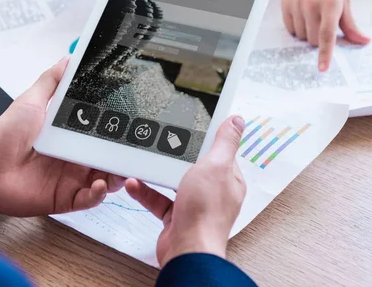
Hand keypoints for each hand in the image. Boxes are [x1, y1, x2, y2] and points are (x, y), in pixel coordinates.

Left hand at [0, 58, 124, 216]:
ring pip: (106, 180)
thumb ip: (51, 80)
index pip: (103, 134)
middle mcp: (77, 158)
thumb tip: (69, 57)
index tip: (134, 121)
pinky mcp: (66, 198)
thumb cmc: (5, 136)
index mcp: (72, 137)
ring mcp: (73, 179)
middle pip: (110, 158)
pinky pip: (89, 199)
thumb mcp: (31, 101)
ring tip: (122, 169)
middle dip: (124, 155)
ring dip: (117, 176)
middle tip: (137, 148)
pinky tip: (99, 184)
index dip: (119, 130)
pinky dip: (98, 194)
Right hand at [126, 116, 245, 266]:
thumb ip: (225, 142)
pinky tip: (134, 183)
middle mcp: (213, 193)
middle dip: (177, 155)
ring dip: (157, 172)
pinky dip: (145, 191)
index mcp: (228, 179)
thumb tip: (237, 121)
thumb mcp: (216, 166)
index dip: (208, 139)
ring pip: (174, 182)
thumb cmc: (205, 212)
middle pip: (195, 166)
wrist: (187, 250)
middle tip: (163, 140)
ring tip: (143, 160)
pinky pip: (159, 199)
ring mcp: (194, 206)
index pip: (220, 153)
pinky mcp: (176, 217)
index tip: (194, 125)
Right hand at [283, 0, 369, 70]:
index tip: (323, 68)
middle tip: (323, 24)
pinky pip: (290, 28)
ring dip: (307, 32)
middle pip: (312, 39)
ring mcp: (296, 4)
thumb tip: (362, 40)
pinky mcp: (285, 5)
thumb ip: (350, 24)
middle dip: (318, 39)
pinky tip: (302, 14)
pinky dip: (297, 27)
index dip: (325, 53)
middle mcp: (311, 4)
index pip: (327, 34)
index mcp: (331, 2)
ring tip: (312, 15)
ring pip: (300, 35)